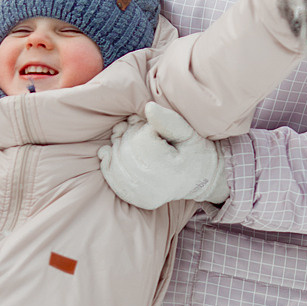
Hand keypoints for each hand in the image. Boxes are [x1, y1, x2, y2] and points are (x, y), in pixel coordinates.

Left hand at [98, 102, 228, 208]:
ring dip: (120, 144)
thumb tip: (148, 107)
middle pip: (126, 150)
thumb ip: (170, 120)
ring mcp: (141, 196)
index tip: (155, 127)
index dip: (144, 127)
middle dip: (131, 133)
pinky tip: (119, 151)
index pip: (142, 141)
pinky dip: (110, 159)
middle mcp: (154, 188)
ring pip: (116, 161)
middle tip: (144, 130)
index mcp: (171, 172)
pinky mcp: (133, 198)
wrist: (197, 179)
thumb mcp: (188, 133)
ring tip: (137, 140)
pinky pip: (110, 175)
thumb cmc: (195, 153)